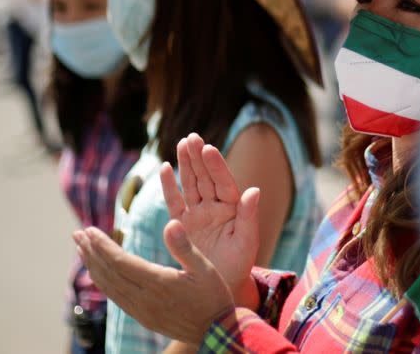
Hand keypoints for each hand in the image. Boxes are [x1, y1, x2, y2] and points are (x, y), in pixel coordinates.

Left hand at [73, 222, 232, 343]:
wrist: (216, 332)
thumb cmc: (213, 296)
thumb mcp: (205, 267)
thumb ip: (184, 246)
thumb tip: (171, 223)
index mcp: (158, 283)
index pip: (120, 262)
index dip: (102, 245)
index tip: (89, 230)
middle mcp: (144, 298)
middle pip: (109, 272)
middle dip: (91, 252)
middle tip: (77, 233)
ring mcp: (141, 310)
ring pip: (108, 286)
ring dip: (93, 266)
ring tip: (82, 249)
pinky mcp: (142, 317)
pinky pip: (115, 297)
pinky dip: (103, 281)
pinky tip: (98, 271)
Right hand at [160, 134, 260, 307]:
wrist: (221, 284)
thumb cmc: (239, 263)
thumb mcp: (247, 241)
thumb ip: (248, 215)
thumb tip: (254, 189)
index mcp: (232, 207)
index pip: (223, 182)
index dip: (216, 165)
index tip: (209, 148)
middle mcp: (214, 206)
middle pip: (205, 177)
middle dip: (198, 157)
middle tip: (192, 137)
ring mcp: (197, 213)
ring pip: (190, 183)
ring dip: (186, 164)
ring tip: (182, 143)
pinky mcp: (181, 223)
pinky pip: (174, 201)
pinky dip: (169, 185)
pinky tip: (165, 167)